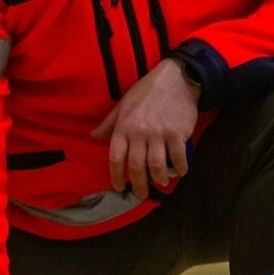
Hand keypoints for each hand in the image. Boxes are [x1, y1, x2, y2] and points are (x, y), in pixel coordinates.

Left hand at [91, 59, 199, 199]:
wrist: (176, 78)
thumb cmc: (147, 91)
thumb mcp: (123, 104)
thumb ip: (110, 123)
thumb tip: (94, 135)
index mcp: (124, 127)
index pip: (116, 158)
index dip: (116, 176)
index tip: (119, 187)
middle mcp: (140, 133)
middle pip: (136, 167)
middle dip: (138, 185)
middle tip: (140, 195)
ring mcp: (159, 134)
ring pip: (157, 166)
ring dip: (159, 179)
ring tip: (162, 182)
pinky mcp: (178, 134)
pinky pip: (178, 157)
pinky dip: (179, 168)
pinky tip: (179, 171)